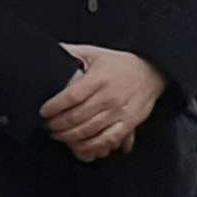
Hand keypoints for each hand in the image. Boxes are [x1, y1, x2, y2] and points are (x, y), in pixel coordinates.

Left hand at [41, 45, 167, 160]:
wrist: (152, 71)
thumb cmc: (118, 63)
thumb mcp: (94, 52)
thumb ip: (72, 52)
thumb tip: (51, 50)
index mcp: (98, 79)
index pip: (71, 96)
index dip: (54, 107)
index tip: (43, 111)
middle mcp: (109, 96)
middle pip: (77, 117)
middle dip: (57, 124)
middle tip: (48, 126)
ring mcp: (120, 112)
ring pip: (89, 131)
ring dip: (69, 137)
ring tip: (58, 135)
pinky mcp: (129, 123)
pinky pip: (108, 139)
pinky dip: (92, 146)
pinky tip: (79, 146)